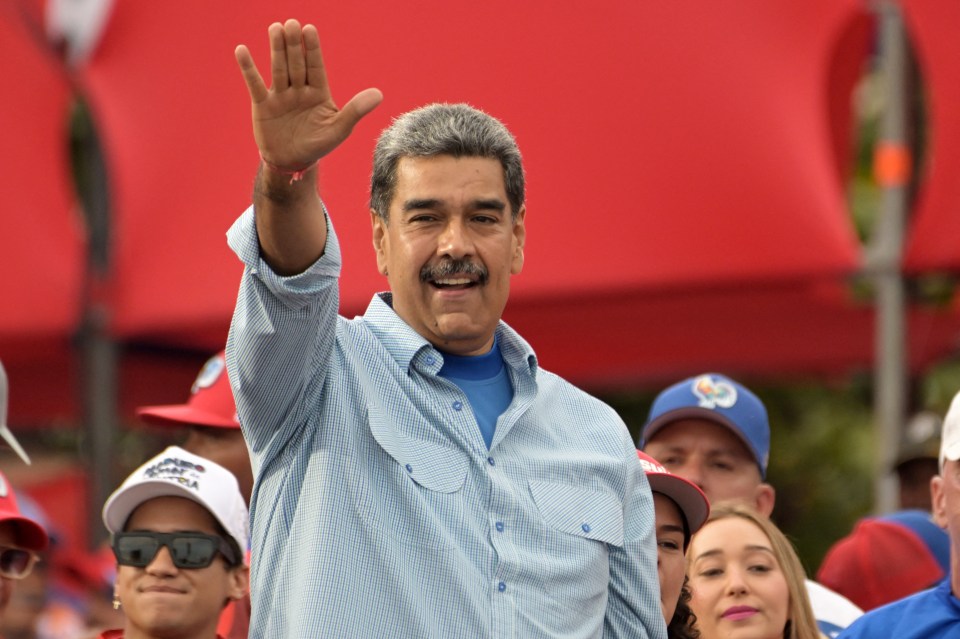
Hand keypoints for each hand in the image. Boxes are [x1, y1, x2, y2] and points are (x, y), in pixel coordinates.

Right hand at [235, 19, 382, 172]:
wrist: (292, 162)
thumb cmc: (318, 145)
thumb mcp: (339, 129)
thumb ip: (356, 110)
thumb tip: (379, 94)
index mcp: (318, 92)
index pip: (316, 66)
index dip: (312, 49)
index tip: (310, 29)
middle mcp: (299, 89)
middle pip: (296, 63)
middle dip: (294, 45)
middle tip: (291, 24)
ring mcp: (280, 95)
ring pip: (278, 69)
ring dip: (276, 49)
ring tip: (275, 28)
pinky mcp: (262, 105)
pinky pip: (254, 84)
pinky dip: (248, 68)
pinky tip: (241, 49)